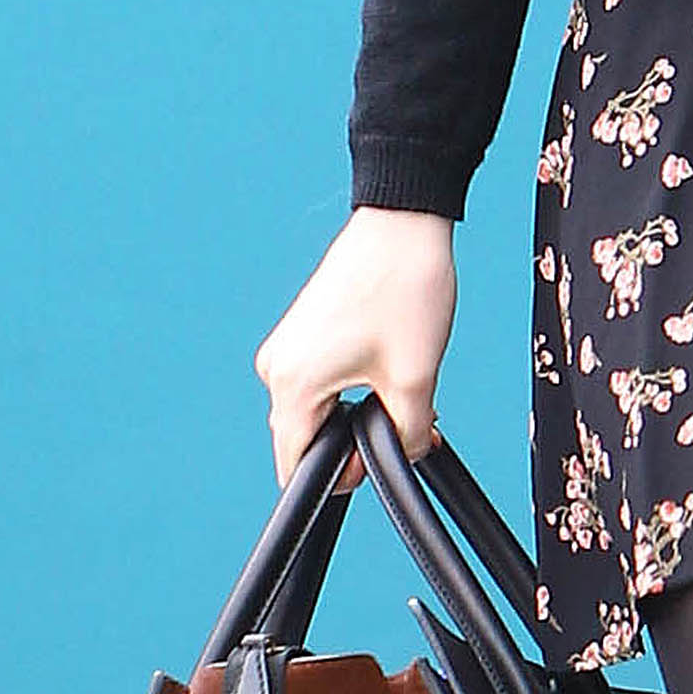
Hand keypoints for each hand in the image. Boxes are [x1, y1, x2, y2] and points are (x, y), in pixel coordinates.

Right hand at [253, 206, 458, 487]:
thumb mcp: (414, 377)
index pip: (296, 468)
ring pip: (319, 407)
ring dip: (358, 410)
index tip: (382, 451)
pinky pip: (321, 378)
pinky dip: (353, 384)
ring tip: (402, 383)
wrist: (405, 218)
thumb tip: (400, 455)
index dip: (343, 475)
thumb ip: (404, 436)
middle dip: (356, 439)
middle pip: (308, 438)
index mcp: (292, 384)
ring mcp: (288, 345)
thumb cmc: (404, 286)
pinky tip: (388, 364)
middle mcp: (277, 366)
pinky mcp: (304, 329)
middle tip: (407, 413)